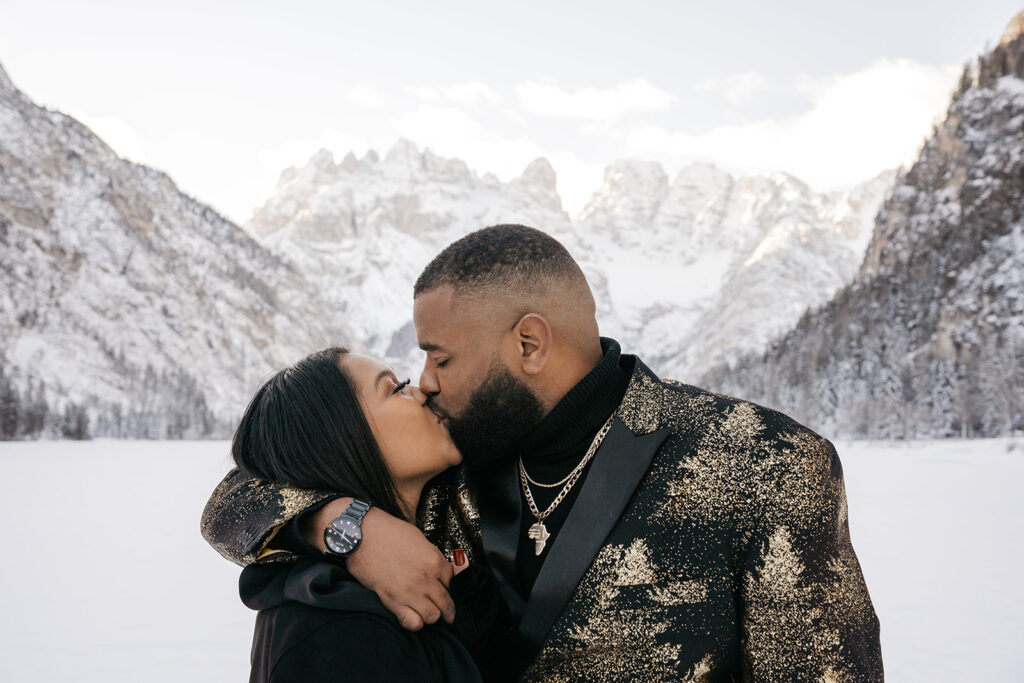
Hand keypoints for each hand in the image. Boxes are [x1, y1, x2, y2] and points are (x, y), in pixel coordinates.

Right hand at [304, 498, 455, 630]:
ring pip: (433, 616)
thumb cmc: (387, 532)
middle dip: (448, 609)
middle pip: (447, 602)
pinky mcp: (393, 601)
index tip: (443, 588)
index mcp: (434, 560)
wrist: (362, 535)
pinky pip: (413, 623)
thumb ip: (431, 554)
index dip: (447, 585)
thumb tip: (437, 566)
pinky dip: (415, 623)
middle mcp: (426, 578)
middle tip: (446, 613)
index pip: (452, 581)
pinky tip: (412, 617)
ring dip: (431, 616)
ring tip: (426, 613)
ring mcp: (410, 592)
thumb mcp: (418, 537)